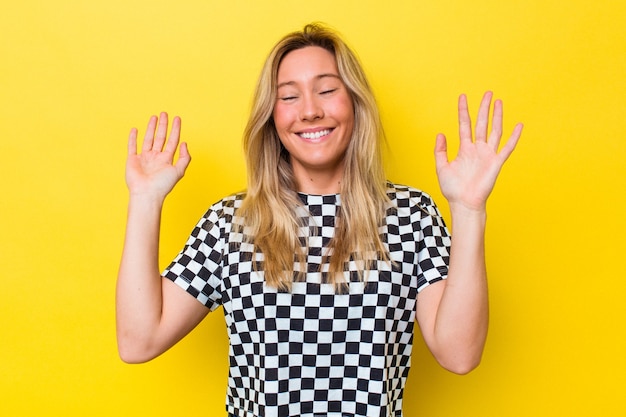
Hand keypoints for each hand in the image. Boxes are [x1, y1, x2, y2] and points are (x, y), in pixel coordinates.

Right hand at [126, 112, 190, 198]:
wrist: (147, 194)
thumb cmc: (163, 185)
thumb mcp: (179, 171)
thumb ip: (184, 158)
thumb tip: (184, 144)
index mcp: (167, 160)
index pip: (173, 141)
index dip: (175, 129)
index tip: (177, 118)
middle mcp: (156, 158)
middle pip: (161, 137)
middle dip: (163, 125)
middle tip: (164, 113)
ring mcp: (144, 158)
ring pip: (148, 139)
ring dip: (151, 128)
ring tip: (154, 117)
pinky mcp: (133, 160)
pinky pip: (132, 146)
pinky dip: (133, 138)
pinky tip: (135, 130)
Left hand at [434, 91, 522, 211]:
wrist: (463, 204)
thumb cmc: (453, 189)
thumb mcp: (442, 167)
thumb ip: (440, 150)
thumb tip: (440, 134)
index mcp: (464, 149)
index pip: (465, 125)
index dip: (463, 111)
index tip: (463, 97)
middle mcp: (477, 149)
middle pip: (482, 123)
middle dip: (483, 108)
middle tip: (487, 93)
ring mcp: (488, 155)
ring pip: (494, 130)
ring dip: (497, 116)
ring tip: (498, 101)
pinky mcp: (496, 163)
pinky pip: (507, 147)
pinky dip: (514, 137)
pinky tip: (519, 125)